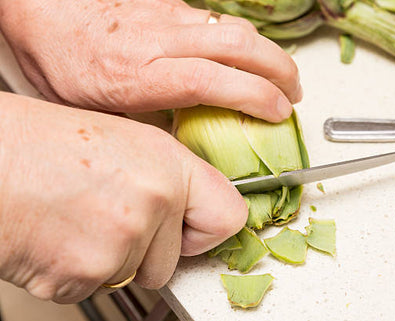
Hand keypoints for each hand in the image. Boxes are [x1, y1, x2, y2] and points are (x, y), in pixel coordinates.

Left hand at [0, 0, 301, 121]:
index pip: (215, 82)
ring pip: (233, 26)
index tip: (279, 113)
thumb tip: (180, 144)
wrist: (35, 11)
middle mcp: (158, 39)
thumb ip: (145, 127)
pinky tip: (244, 54)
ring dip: (267, 51)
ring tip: (281, 73)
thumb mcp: (96, 113)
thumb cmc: (57, 61)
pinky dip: (240, 37)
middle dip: (280, 69)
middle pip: (238, 45)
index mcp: (140, 75)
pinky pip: (214, 17)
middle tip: (295, 91)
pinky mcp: (166, 2)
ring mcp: (165, 15)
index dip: (257, 97)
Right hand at [0, 93, 246, 302]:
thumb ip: (170, 179)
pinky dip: (78, 270)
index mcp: (169, 166)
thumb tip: (194, 209)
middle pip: (173, 259)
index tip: (193, 229)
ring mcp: (121, 242)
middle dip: (146, 249)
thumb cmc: (46, 145)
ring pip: (134, 275)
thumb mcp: (128, 142)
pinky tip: (61, 235)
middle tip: (109, 214)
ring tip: (79, 217)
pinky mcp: (84, 275)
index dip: (207, 228)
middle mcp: (153, 202)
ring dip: (110, 258)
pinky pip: (96, 286)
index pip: (228, 216)